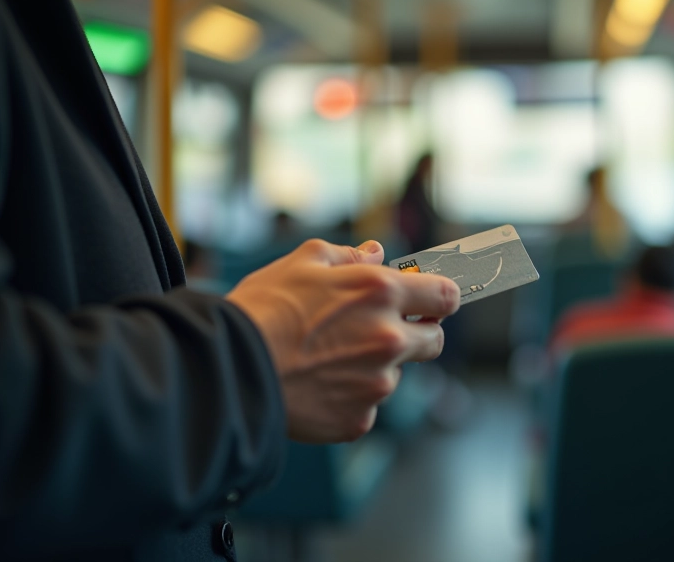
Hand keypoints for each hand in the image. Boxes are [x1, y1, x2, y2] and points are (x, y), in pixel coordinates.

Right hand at [226, 239, 459, 442]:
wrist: (228, 368)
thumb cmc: (262, 309)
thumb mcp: (304, 262)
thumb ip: (349, 256)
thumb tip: (375, 252)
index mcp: (381, 294)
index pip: (445, 296)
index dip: (440, 299)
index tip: (430, 303)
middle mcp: (388, 340)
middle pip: (434, 342)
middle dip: (416, 335)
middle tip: (379, 333)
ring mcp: (376, 385)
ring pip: (393, 376)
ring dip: (373, 368)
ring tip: (324, 360)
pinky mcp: (358, 420)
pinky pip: (365, 408)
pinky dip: (348, 400)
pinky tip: (315, 387)